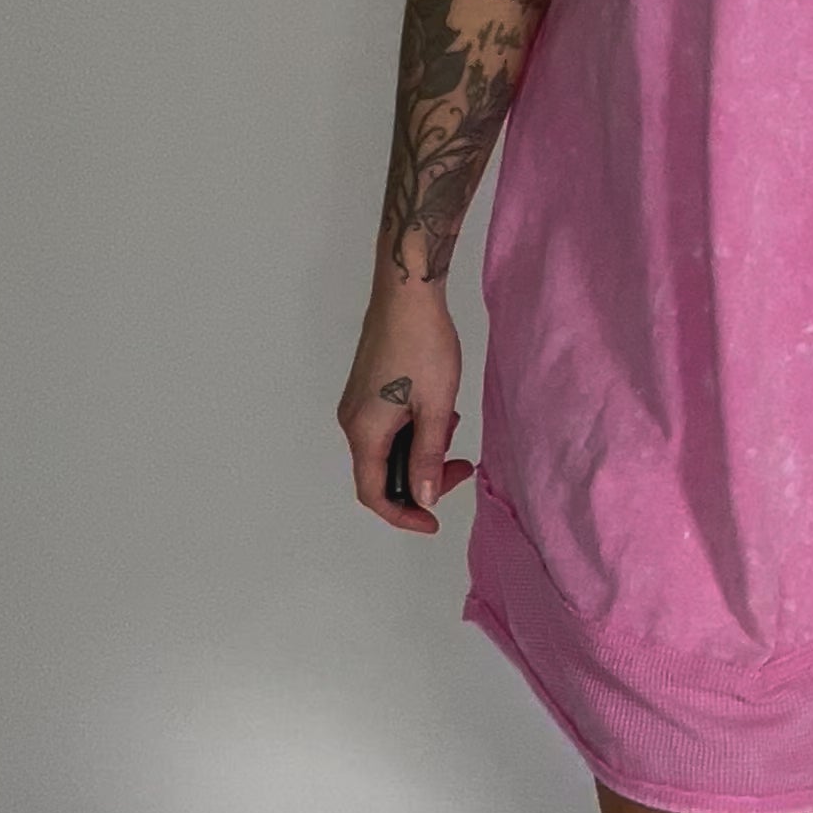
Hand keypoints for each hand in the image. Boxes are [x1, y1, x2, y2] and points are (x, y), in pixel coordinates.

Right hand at [337, 278, 477, 533]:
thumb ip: (428, 457)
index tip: (433, 520)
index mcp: (364, 431)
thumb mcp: (436, 407)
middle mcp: (352, 421)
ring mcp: (357, 404)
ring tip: (453, 428)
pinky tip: (440, 411)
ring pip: (388, 449)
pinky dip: (414, 431)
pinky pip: (387, 427)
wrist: (407, 292)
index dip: (403, 515)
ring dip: (422, 451)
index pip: (375, 493)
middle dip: (422, 478)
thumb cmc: (422, 343)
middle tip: (460, 467)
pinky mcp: (367, 389)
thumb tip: (423, 497)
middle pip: (381, 473)